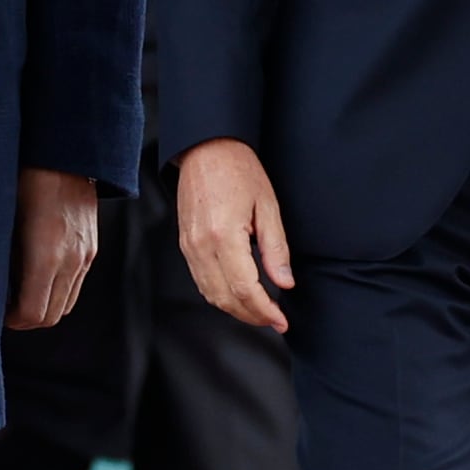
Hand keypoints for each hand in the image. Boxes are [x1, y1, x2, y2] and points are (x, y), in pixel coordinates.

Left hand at [8, 167, 97, 328]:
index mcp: (46, 254)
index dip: (11, 319)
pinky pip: (75, 285)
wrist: (66, 151)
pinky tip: (37, 272)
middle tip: (3, 305)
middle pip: (50, 316)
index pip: (32, 313)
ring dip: (43, 306)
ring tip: (18, 290)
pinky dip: (57, 290)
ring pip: (65, 304)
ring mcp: (85, 255)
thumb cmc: (24, 177)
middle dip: (25, 318)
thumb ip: (2, 255)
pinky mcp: (92, 248)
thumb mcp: (4, 216)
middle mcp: (71, 260)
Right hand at [176, 138, 292, 331]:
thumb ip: (276, 249)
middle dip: (252, 316)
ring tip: (259, 311)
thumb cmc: (238, 170)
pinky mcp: (185, 243)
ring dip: (235, 309)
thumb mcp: (268, 206)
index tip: (281, 320)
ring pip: (210, 294)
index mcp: (224, 235)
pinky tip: (237, 294)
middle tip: (274, 320)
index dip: (265, 311)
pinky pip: (200, 280)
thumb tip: (284, 283)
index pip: (245, 289)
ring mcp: (189, 246)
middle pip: (225, 299)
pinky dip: (219, 295)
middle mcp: (201, 245)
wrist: (206, 148)